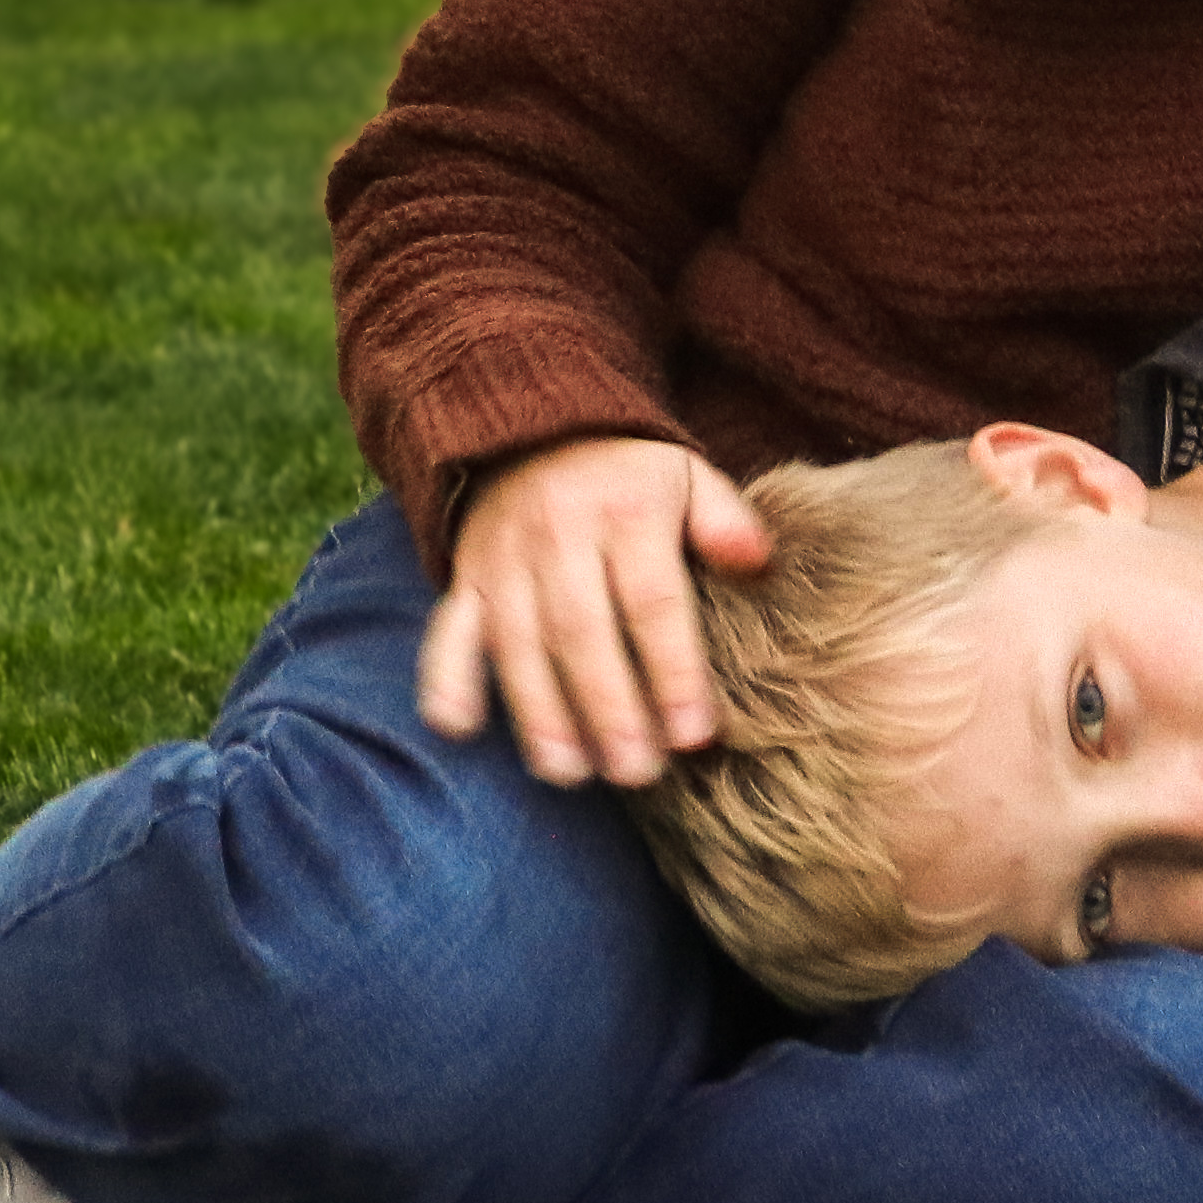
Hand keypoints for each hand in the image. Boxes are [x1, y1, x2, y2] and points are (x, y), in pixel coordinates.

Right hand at [415, 433, 773, 785]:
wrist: (534, 428)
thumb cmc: (629, 476)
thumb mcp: (688, 476)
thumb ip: (725, 520)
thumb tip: (756, 562)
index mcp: (626, 513)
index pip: (652, 601)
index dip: (673, 671)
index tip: (694, 735)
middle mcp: (558, 537)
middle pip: (582, 632)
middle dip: (609, 709)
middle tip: (636, 773)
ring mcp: (503, 560)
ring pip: (518, 644)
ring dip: (541, 714)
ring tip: (570, 773)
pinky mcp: (465, 579)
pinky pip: (447, 629)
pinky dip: (446, 678)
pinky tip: (458, 729)